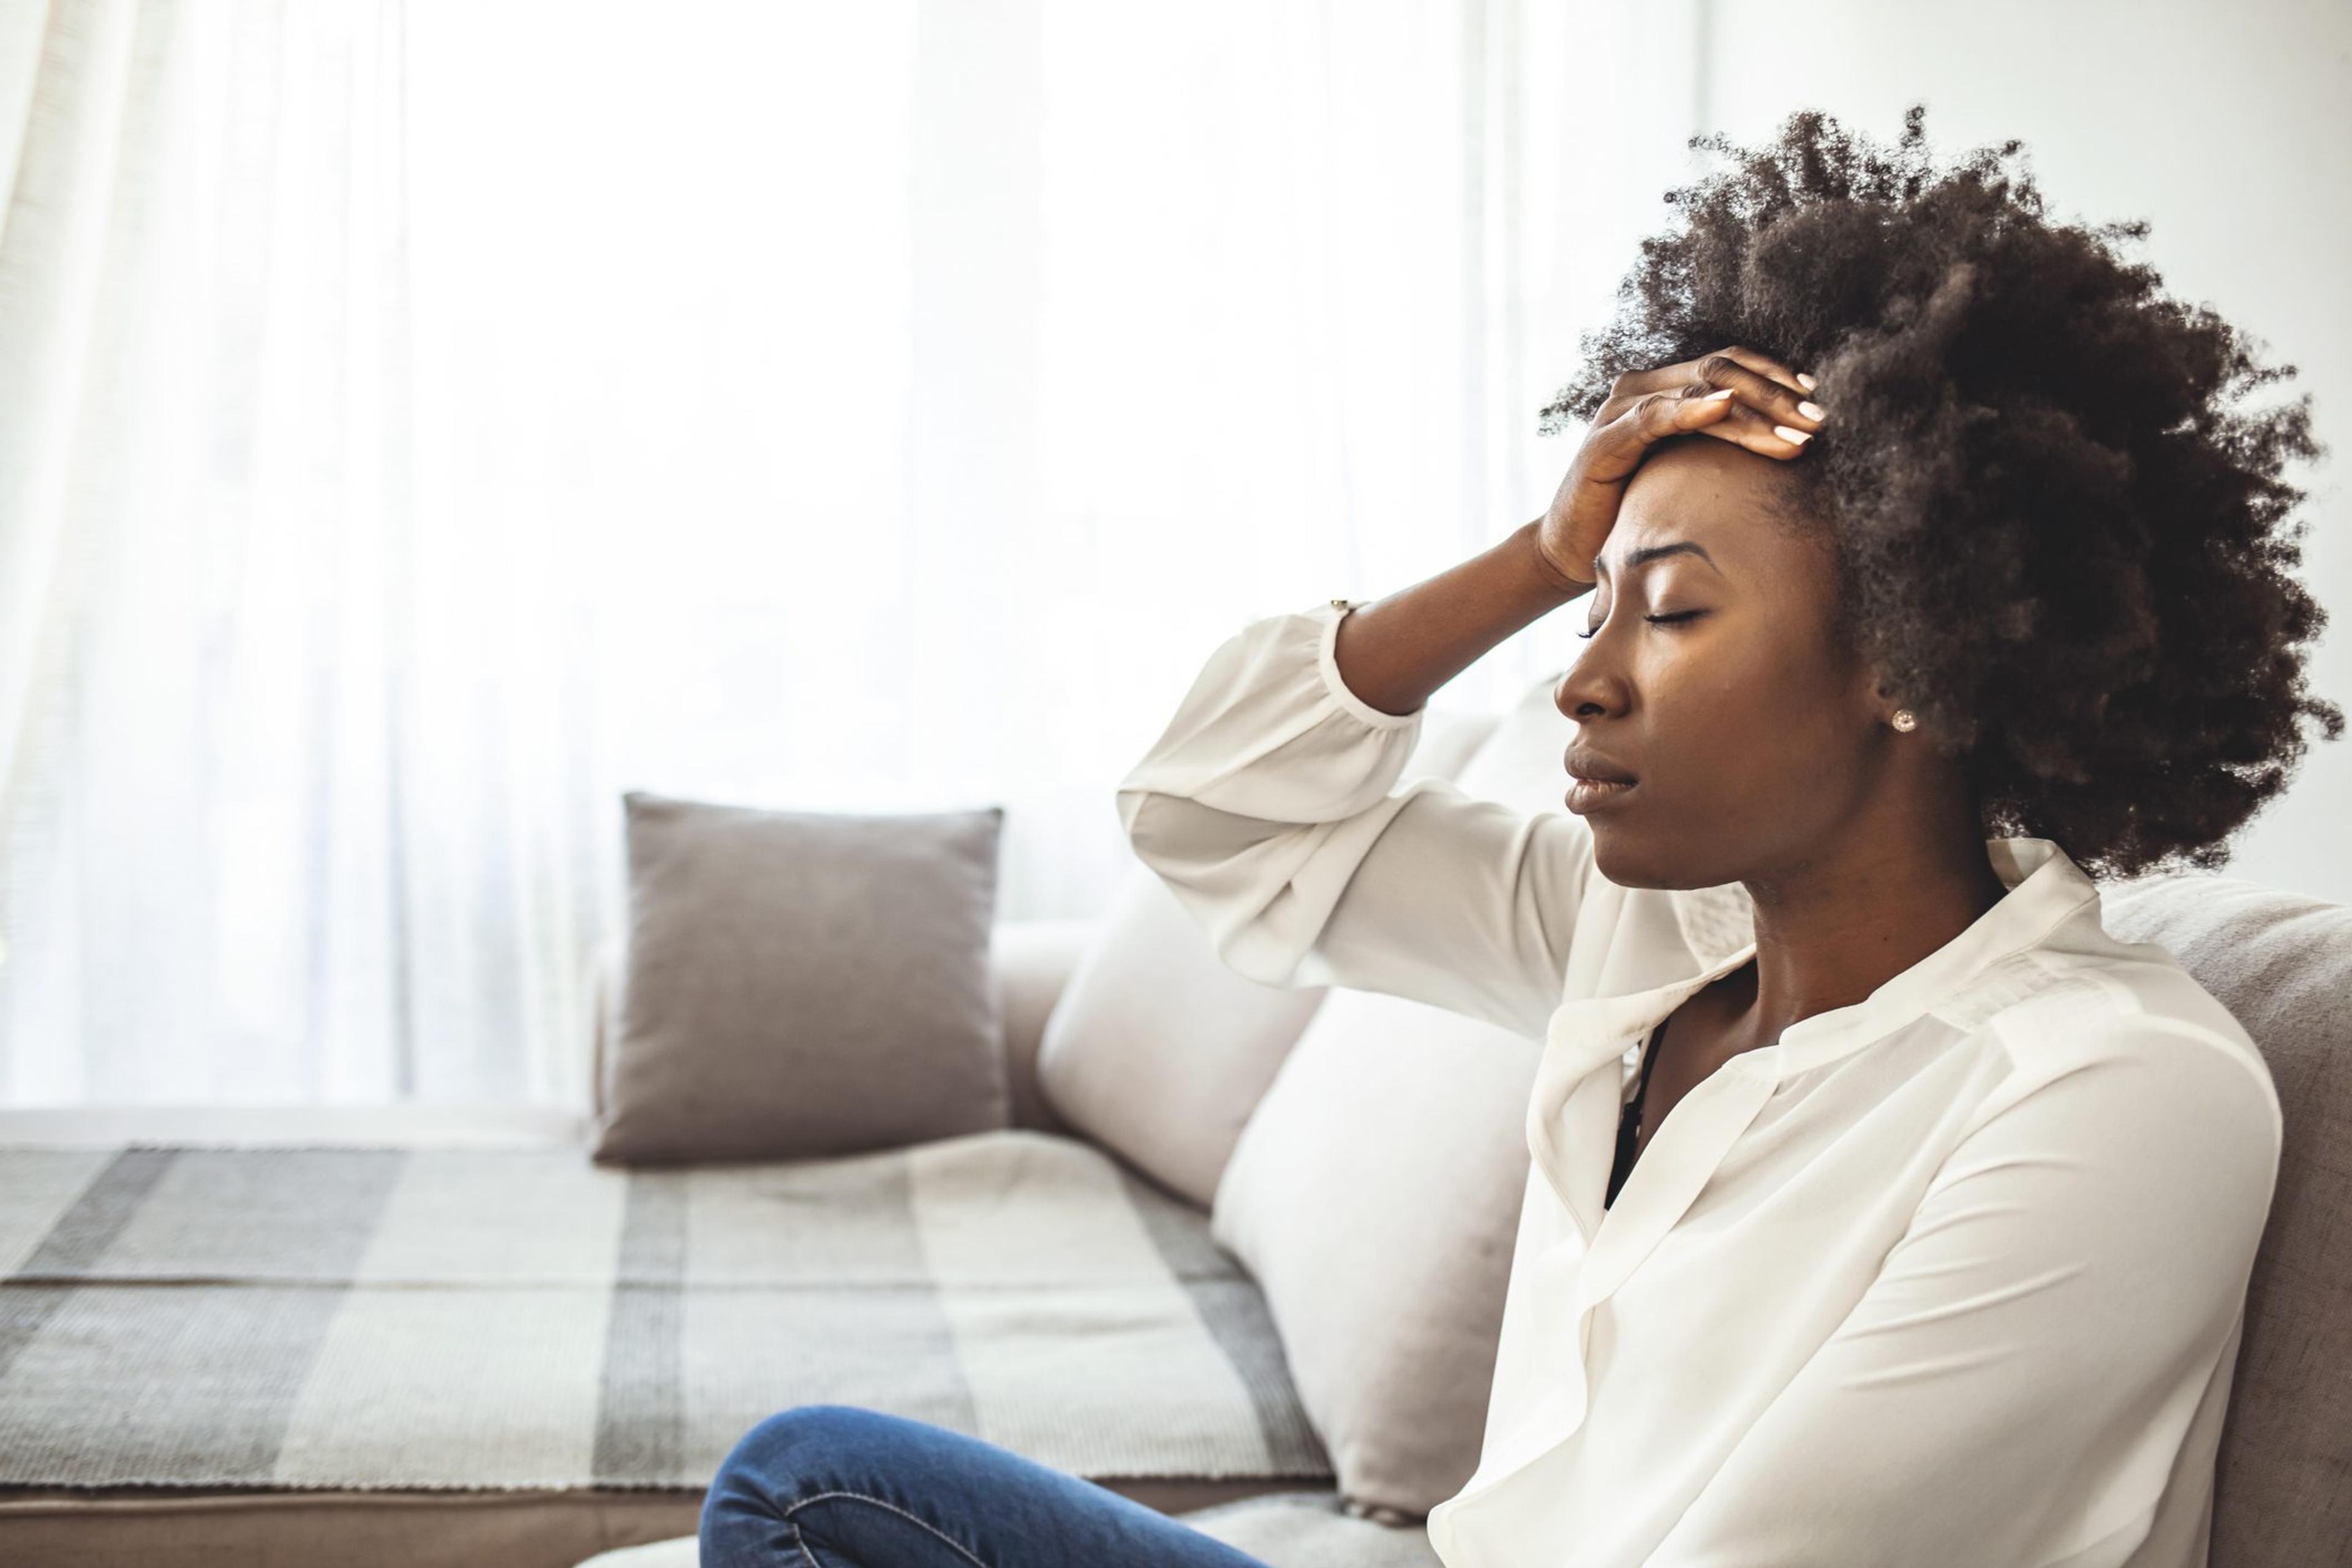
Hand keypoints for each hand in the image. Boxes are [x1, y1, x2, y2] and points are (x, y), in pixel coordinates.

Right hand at [1533, 347, 1822, 589]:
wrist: (1570, 553)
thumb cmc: (1634, 516)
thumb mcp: (1688, 474)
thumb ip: (1722, 448)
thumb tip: (1795, 446)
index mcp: (1663, 388)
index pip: (1730, 365)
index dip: (1777, 376)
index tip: (1820, 401)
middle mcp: (1640, 388)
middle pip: (1722, 370)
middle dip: (1777, 396)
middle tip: (1820, 422)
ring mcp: (1619, 410)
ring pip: (1700, 391)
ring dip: (1755, 412)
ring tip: (1796, 435)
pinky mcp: (1604, 441)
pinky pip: (1655, 417)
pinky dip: (1693, 411)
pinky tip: (1727, 410)